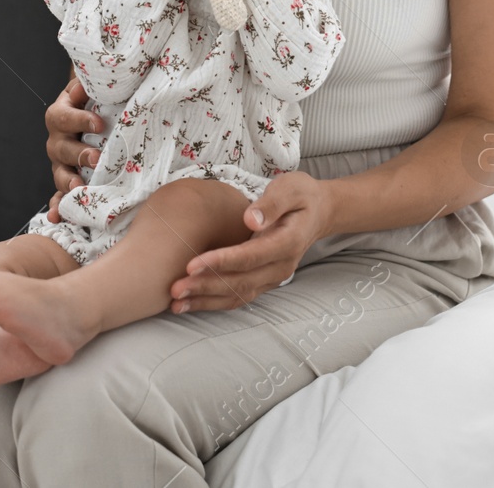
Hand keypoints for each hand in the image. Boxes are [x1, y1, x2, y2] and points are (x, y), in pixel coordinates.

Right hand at [45, 76, 102, 223]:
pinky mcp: (67, 181)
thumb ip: (94, 81)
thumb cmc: (97, 99)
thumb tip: (90, 77)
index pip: (63, 115)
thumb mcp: (95, 87)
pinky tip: (57, 216)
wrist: (96, 114)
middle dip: (78, 154)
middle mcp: (57, 140)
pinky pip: (59, 196)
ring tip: (79, 187)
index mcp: (61, 114)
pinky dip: (58, 207)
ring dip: (68, 181)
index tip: (99, 122)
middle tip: (96, 158)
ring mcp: (60, 163)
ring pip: (59, 173)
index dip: (78, 119)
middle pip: (60, 148)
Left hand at [167, 171, 331, 312]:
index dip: (221, 262)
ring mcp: (272, 277)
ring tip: (175, 301)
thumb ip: (272, 203)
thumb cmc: (301, 195)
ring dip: (205, 299)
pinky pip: (237, 297)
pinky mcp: (263, 281)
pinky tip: (189, 304)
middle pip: (241, 281)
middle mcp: (281, 266)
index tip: (192, 264)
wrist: (318, 212)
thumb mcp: (291, 188)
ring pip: (237, 294)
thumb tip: (250, 219)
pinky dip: (212, 302)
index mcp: (288, 242)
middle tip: (175, 287)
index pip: (250, 257)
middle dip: (206, 285)